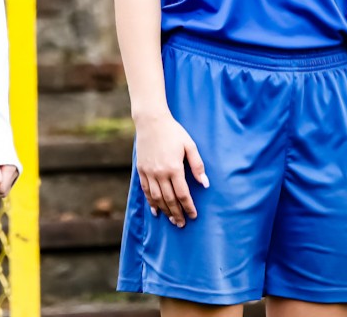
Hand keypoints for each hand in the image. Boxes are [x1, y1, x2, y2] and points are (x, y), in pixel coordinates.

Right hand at [133, 111, 207, 227]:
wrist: (151, 121)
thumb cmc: (173, 132)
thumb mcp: (190, 145)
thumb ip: (197, 165)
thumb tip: (205, 184)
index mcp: (174, 168)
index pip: (183, 194)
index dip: (188, 207)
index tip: (193, 216)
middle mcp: (160, 173)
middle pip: (169, 199)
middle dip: (176, 213)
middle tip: (182, 224)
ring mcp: (149, 172)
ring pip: (157, 198)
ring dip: (164, 211)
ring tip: (171, 220)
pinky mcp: (141, 170)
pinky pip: (146, 190)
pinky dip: (150, 202)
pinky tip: (155, 211)